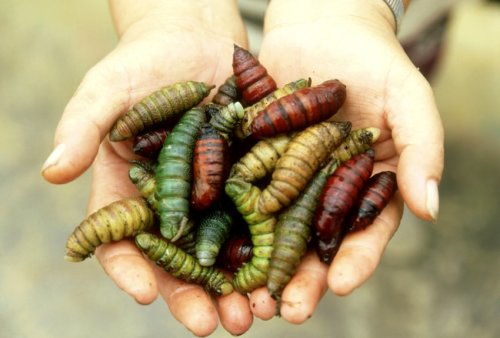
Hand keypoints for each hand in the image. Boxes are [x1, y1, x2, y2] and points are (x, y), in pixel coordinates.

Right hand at [41, 0, 253, 335]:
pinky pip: (263, 220)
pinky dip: (273, 249)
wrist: (195, 39)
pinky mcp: (251, 180)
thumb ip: (83, 126)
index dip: (130, 270)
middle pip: (180, 262)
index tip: (143, 295)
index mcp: (131, 193)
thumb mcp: (109, 90)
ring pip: (225, 253)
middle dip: (197, 297)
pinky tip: (288, 271)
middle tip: (216, 325)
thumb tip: (52, 170)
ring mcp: (214, 197)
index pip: (122, 242)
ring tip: (258, 312)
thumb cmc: (143, 63)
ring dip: (241, 287)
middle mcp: (173, 205)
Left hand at [247, 0, 443, 321]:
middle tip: (285, 311)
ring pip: (270, 230)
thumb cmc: (375, 61)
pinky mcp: (251, 160)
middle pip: (313, 243)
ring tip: (244, 298)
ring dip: (258, 265)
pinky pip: (238, 192)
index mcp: (366, 186)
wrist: (324, 27)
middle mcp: (324, 191)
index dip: (355, 261)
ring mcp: (285, 178)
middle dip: (300, 278)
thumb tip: (431, 209)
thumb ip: (422, 150)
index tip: (340, 285)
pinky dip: (226, 220)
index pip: (365, 233)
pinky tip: (213, 245)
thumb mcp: (408, 100)